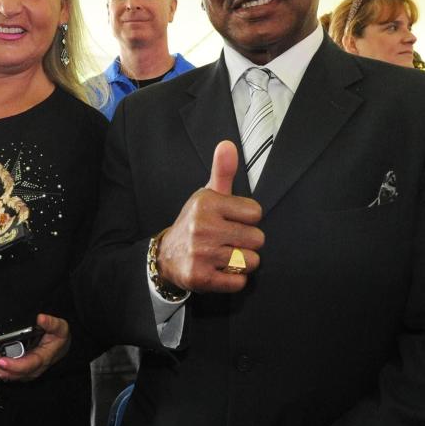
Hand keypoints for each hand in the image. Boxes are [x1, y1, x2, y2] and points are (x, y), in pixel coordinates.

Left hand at [0, 313, 69, 381]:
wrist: (59, 348)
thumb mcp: (60, 328)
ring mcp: (22, 371)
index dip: (12, 365)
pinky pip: (2, 369)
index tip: (1, 360)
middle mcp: (30, 369)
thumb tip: (41, 318)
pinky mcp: (16, 370)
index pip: (25, 367)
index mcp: (40, 360)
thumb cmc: (58, 340)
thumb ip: (51, 323)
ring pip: (2, 373)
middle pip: (8, 373)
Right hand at [156, 141, 264, 293]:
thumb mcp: (207, 194)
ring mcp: (201, 254)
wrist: (166, 256)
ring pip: (251, 261)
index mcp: (207, 203)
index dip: (247, 219)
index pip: (256, 213)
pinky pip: (239, 282)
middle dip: (247, 242)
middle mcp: (203, 227)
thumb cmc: (196, 222)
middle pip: (257, 239)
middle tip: (228, 241)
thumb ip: (222, 170)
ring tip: (224, 256)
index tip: (231, 221)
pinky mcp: (201, 278)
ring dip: (242, 262)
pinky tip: (220, 270)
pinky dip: (234, 279)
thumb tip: (228, 144)